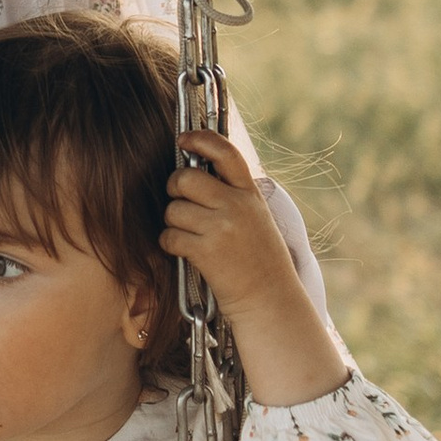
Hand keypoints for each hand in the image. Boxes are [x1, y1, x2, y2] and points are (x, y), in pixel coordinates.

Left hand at [162, 134, 346, 407]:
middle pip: (186, 178)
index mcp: (250, 194)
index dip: (200, 140)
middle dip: (174, 188)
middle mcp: (237, 206)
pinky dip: (170, 243)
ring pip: (173, 209)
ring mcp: (221, 227)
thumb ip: (233, 196)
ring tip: (188, 235)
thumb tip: (198, 172)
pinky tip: (184, 251)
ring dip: (172, 222)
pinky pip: (170, 236)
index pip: (225, 153)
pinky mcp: (206, 251)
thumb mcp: (257, 219)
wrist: (270, 301)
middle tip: (179, 201)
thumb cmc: (260, 261)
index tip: (183, 140)